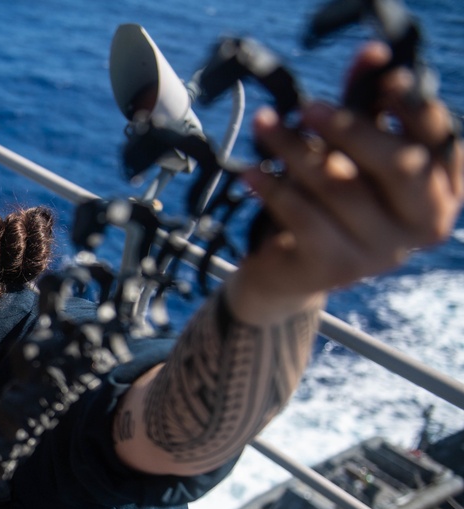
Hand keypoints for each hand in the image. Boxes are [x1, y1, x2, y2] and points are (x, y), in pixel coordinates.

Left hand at [236, 42, 462, 318]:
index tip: (384, 79)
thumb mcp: (354, 150)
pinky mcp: (337, 269)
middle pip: (398, 166)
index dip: (414, 108)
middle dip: (351, 129)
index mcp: (443, 188)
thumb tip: (372, 54)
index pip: (441, 140)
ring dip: (296, 150)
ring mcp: (382, 252)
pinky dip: (274, 188)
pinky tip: (251, 170)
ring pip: (341, 187)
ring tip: (265, 124)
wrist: (293, 268)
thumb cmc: (331, 199)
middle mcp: (424, 224)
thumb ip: (368, 104)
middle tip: (308, 107)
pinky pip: (304, 218)